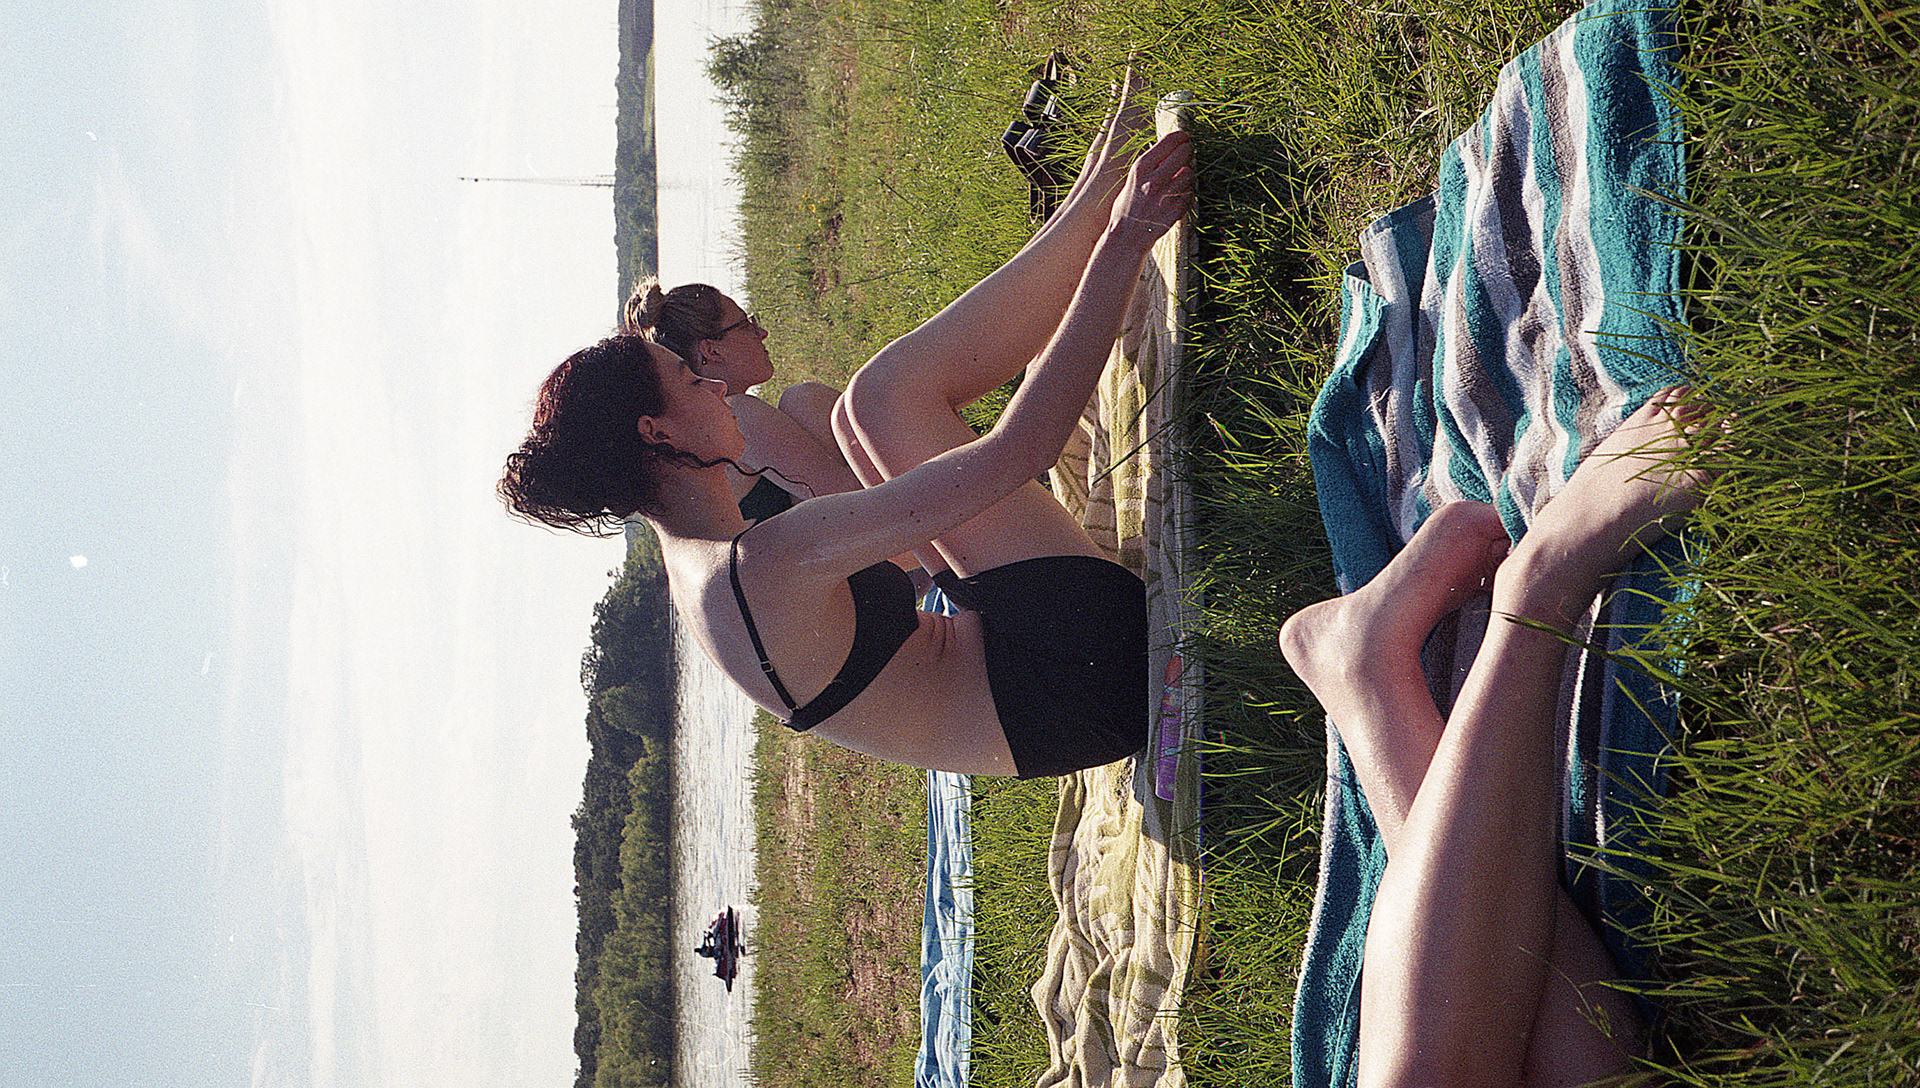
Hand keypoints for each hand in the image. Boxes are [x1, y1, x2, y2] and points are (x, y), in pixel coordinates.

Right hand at [1107, 130, 1193, 244]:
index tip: (1184, 137)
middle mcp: (1154, 180)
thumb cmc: (1127, 208)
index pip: (1169, 142)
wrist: (1126, 238)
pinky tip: (1177, 196)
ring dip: (1187, 174)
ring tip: (1178, 179)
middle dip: (1187, 151)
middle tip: (1186, 153)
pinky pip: (1190, 192)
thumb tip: (1169, 150)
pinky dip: (1186, 192)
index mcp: (1140, 169)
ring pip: (1190, 173)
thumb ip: (1150, 166)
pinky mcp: (1177, 210)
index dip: (1180, 137)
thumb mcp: (1131, 182)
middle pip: (1184, 153)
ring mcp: (1167, 196)